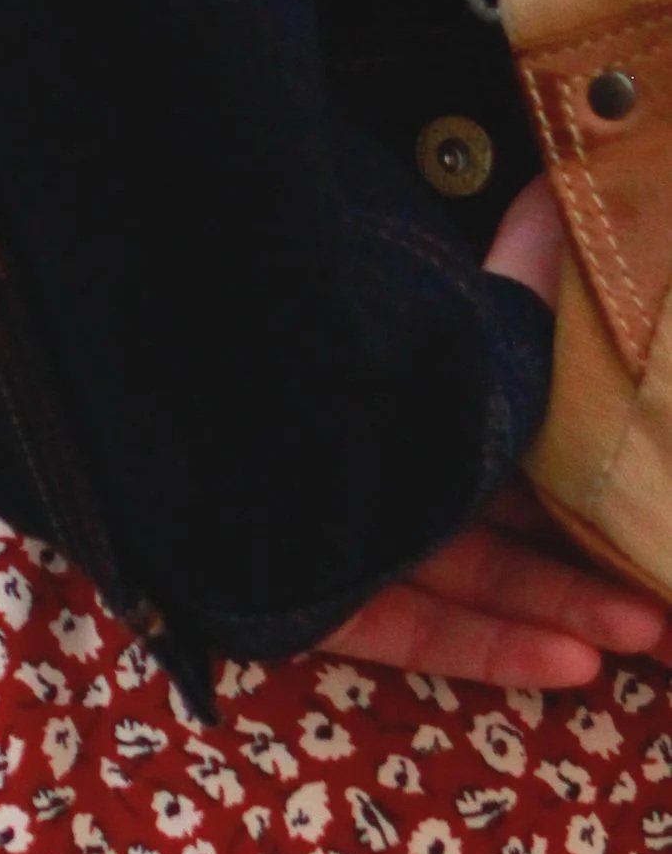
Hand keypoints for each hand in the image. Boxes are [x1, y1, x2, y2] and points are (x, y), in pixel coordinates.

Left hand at [319, 182, 662, 682]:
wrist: (225, 402)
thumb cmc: (345, 348)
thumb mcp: (462, 326)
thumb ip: (524, 283)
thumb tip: (563, 189)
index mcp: (413, 397)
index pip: (516, 443)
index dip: (592, 475)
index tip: (660, 503)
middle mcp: (379, 464)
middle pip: (499, 522)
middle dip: (593, 560)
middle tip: (671, 596)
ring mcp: (345, 539)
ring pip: (467, 581)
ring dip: (561, 610)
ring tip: (648, 633)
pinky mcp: (310, 604)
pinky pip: (408, 633)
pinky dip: (490, 649)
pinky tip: (572, 664)